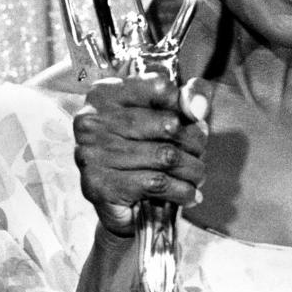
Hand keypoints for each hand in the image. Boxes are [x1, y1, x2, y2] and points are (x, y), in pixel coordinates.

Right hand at [73, 73, 211, 237]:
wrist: (121, 204)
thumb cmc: (145, 148)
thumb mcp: (167, 113)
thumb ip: (188, 97)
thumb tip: (198, 107)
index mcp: (106, 93)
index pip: (160, 86)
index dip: (185, 104)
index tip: (194, 119)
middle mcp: (93, 121)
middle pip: (168, 123)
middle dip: (194, 141)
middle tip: (200, 153)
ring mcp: (91, 154)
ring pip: (166, 156)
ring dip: (192, 169)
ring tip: (197, 174)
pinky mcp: (99, 186)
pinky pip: (157, 184)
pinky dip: (181, 190)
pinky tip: (189, 193)